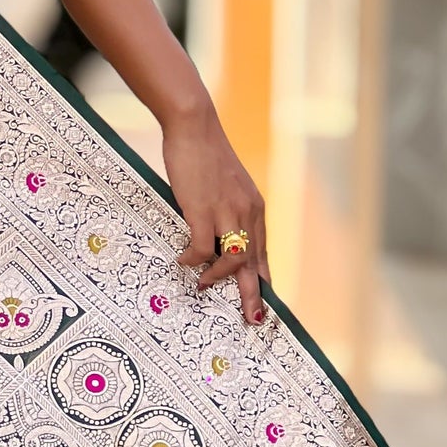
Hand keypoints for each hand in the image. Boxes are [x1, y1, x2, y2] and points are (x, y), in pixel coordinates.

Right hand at [162, 106, 267, 324]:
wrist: (194, 127)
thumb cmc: (204, 155)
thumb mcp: (225, 186)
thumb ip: (228, 210)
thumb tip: (217, 236)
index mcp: (253, 207)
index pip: (262, 250)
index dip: (263, 278)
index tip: (264, 300)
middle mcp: (247, 212)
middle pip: (254, 262)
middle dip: (254, 294)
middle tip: (254, 319)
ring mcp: (227, 211)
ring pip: (233, 259)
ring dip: (217, 277)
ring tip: (203, 286)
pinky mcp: (203, 209)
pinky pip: (201, 248)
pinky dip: (192, 260)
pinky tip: (181, 261)